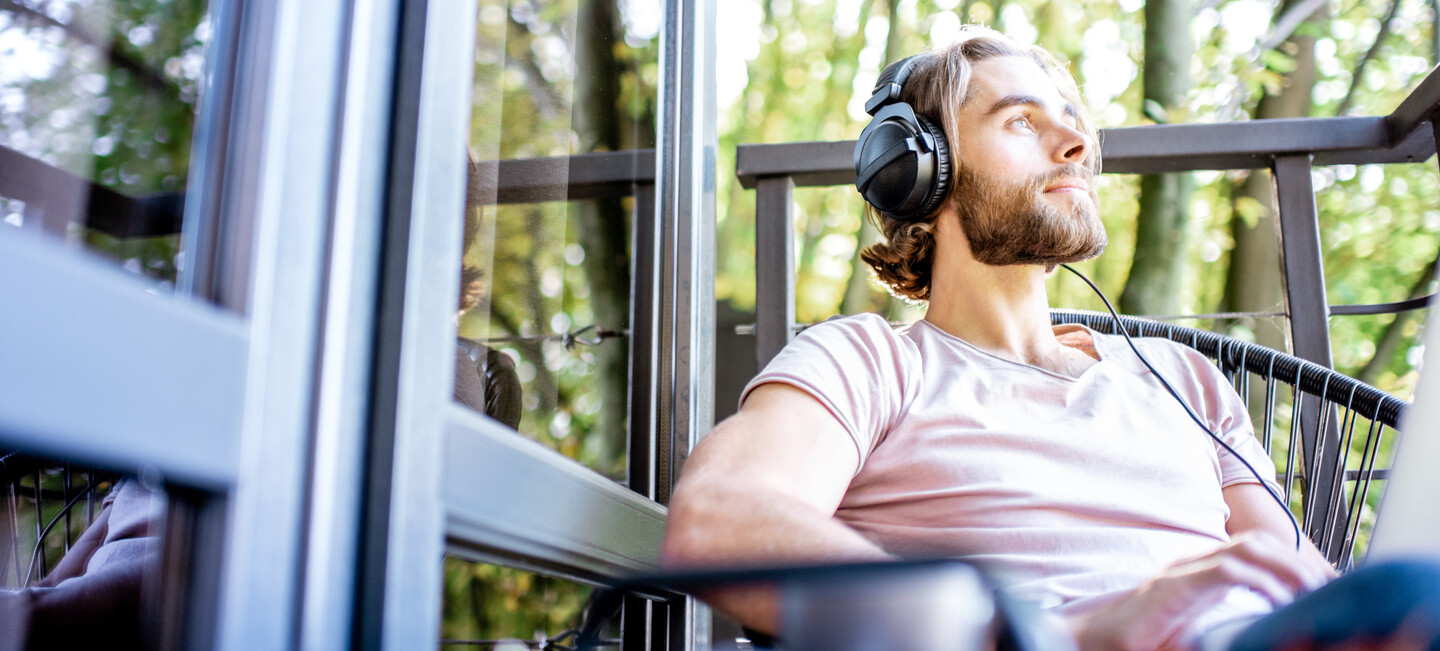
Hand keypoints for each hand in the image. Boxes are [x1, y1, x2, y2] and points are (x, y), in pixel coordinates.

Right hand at [1070, 532, 1334, 650]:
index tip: (1328, 587)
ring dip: (1286, 566)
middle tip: (1331, 589)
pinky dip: (1258, 581)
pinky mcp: (1172, 588)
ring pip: (1247, 548)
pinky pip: (1224, 571)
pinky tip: (1278, 601)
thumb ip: (1227, 625)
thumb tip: (1269, 633)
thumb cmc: (1139, 643)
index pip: (1257, 551)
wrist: (1091, 644)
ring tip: (1312, 590)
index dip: (1296, 563)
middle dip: (1301, 561)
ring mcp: (1181, 572)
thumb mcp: (1195, 632)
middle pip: (1258, 542)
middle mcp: (1193, 565)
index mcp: (1202, 574)